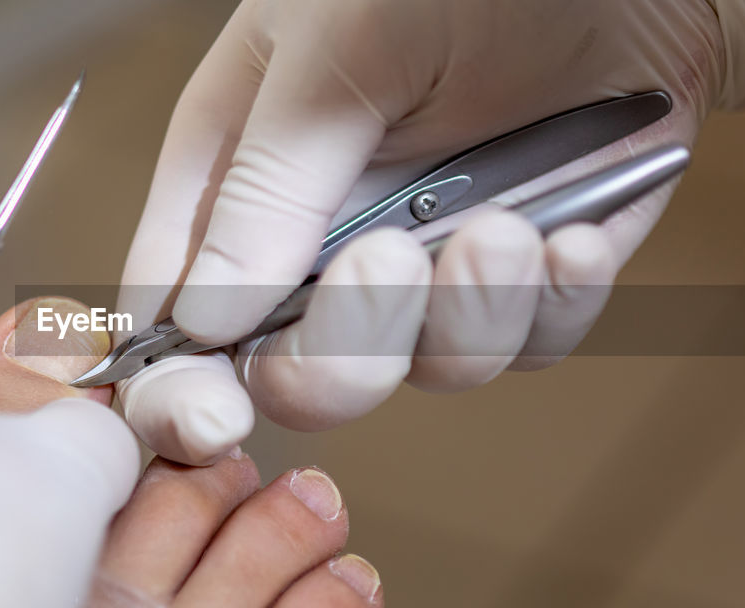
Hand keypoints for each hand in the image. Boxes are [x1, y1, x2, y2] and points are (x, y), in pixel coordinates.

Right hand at [116, 0, 744, 463]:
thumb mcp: (334, 52)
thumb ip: (267, 186)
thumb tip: (202, 322)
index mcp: (242, 176)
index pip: (176, 308)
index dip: (177, 380)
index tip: (205, 418)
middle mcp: (325, 236)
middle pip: (296, 370)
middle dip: (345, 346)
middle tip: (388, 259)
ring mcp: (428, 262)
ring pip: (422, 370)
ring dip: (465, 316)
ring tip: (504, 227)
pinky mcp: (525, 274)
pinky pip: (524, 345)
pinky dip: (550, 305)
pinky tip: (568, 235)